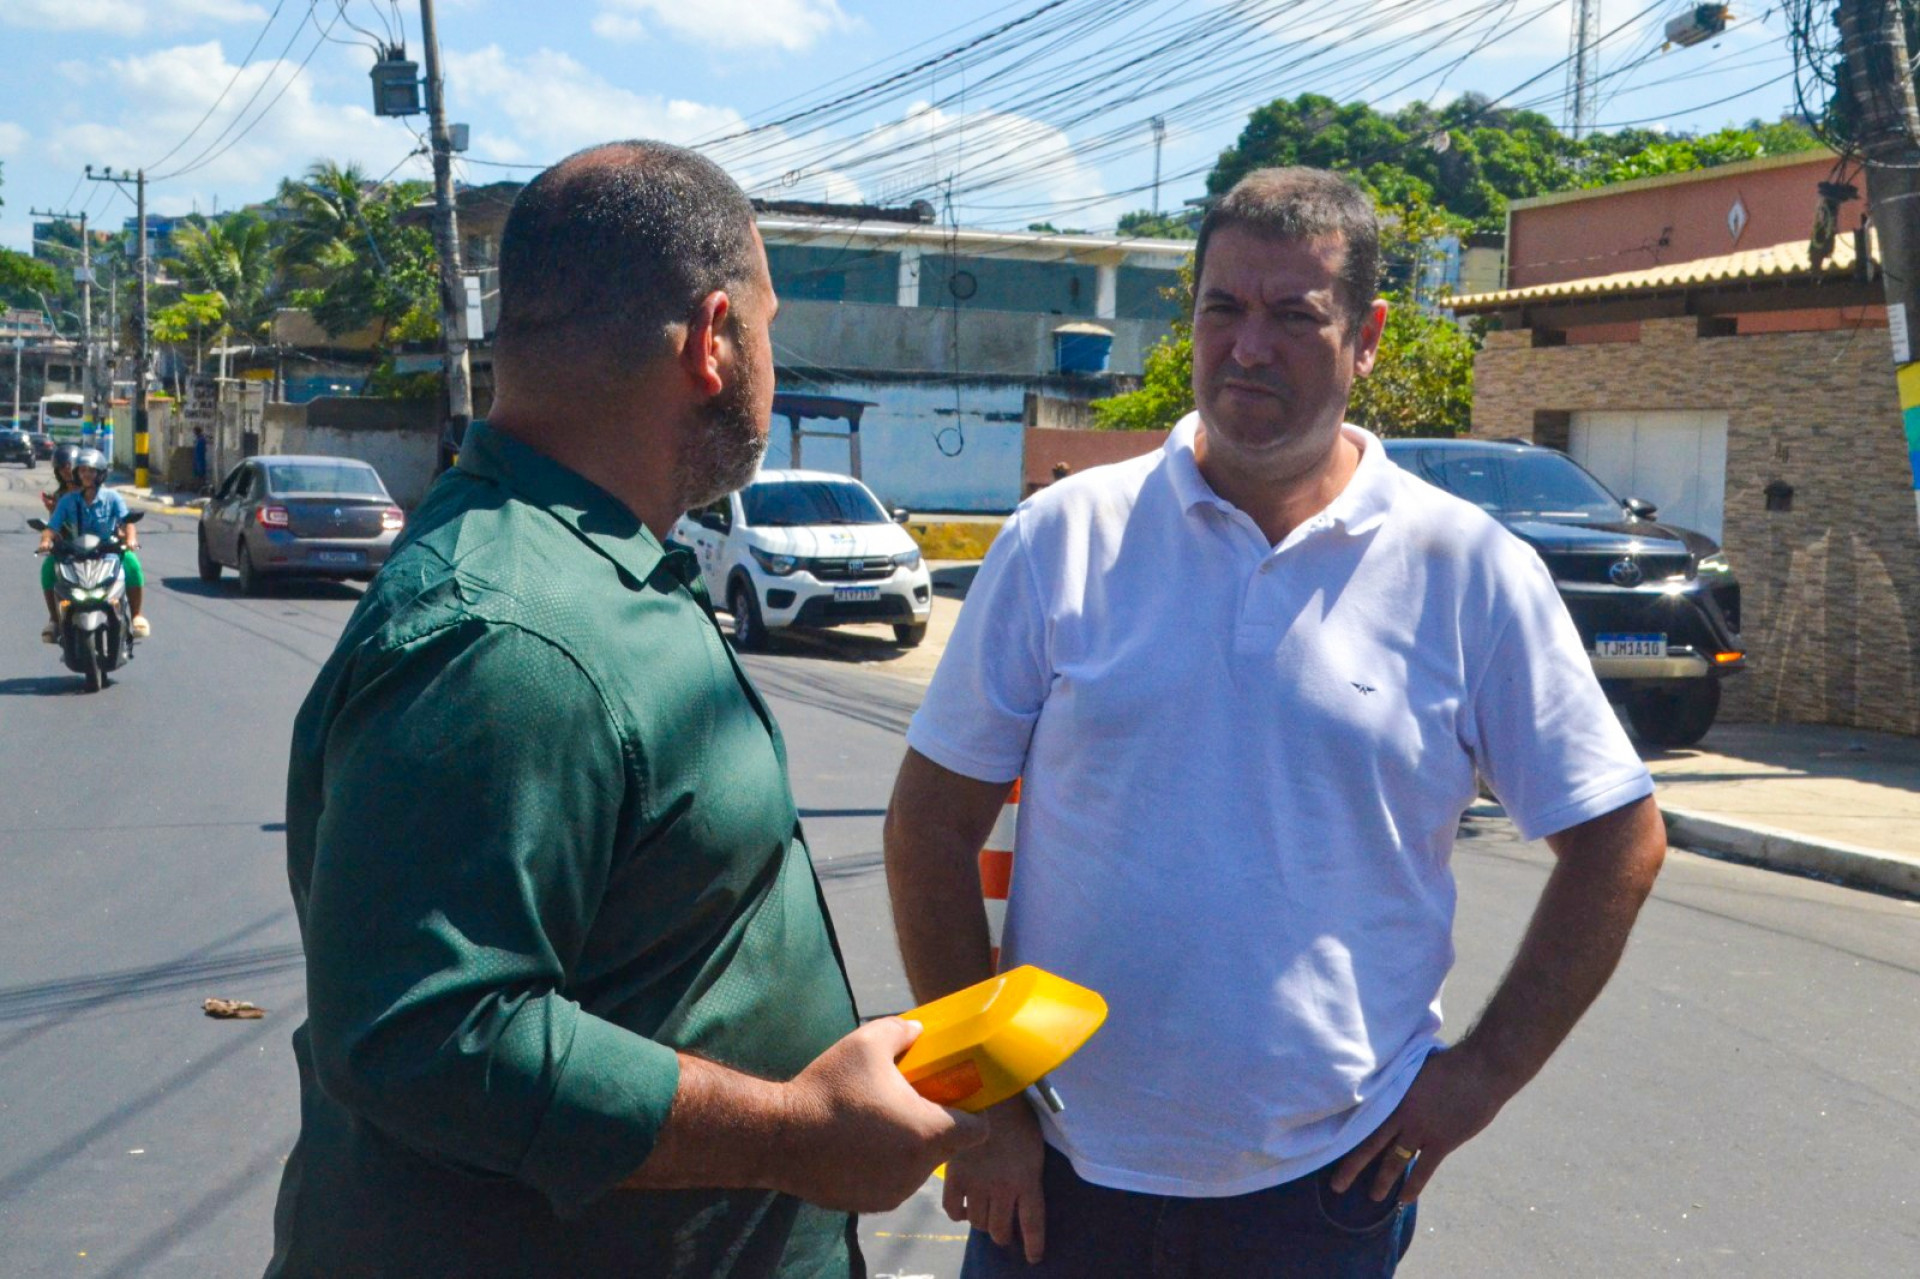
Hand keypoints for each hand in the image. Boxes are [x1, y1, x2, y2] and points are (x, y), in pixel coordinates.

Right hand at [775, 1017, 987, 1213]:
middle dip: (932, 1126)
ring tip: (876, 1124)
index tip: (950, 1098)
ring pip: (917, 1166)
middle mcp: (918, 1169)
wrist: (779, 1137)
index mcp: (928, 1131)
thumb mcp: (866, 1043)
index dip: (971, 1112)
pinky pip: (892, 1182)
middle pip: (945, 1147)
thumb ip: (901, 1031)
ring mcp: (895, 1191)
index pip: (978, 1130)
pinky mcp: (872, 1205)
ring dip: (907, 1148)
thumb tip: (918, 1030)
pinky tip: (857, 1146)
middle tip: (905, 1104)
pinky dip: (884, 1167)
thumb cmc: (827, 1089)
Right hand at [942, 1094, 1047, 1262]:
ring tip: (984, 1214)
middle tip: (1003, 1231)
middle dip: (1003, 1235)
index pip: (1033, 1224)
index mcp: (1028, 1180)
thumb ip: (1029, 1173)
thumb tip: (1024, 1190)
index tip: (1033, 1257)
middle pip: (1002, 1230)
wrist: (989, 1091)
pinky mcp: (956, 1175)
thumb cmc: (1018, 1114)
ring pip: (980, 1223)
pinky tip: (964, 1208)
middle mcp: (1003, 1188)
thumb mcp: (1035, 1147)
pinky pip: (954, 1209)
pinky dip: (959, 1214)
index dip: (1034, 1245)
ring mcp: (978, 1184)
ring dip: (983, 1223)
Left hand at [1330, 1045, 1511, 1204]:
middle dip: (1352, 1166)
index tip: (1327, 1147)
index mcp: (1392, 1094)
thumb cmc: (1450, 1062)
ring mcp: (1420, 1129)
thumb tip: (1389, 1081)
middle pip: (1370, 1144)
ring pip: (1394, 1160)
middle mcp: (1400, 1114)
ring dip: (1382, 1180)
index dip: (1346, 1135)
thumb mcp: (1414, 1066)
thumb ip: (1399, 1080)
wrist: (1479, 1068)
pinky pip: (1423, 1170)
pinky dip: (1413, 1185)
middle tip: (1336, 1185)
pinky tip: (1404, 1199)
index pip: (1362, 1119)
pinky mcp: (1441, 1141)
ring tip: (1373, 1196)